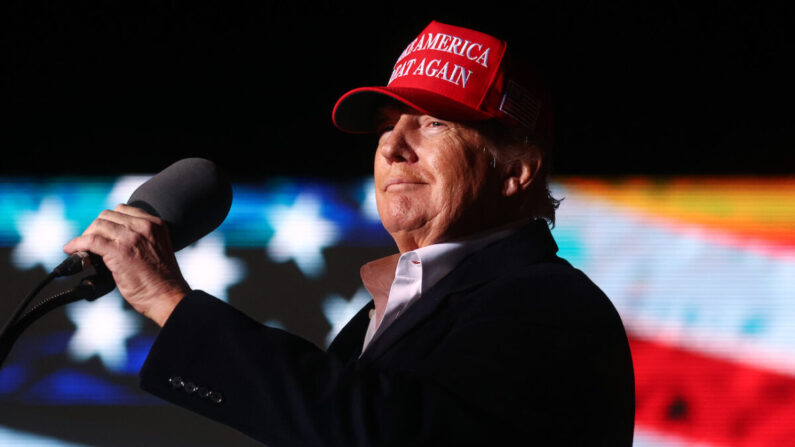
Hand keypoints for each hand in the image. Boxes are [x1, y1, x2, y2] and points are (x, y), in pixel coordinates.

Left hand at [63, 204, 190, 325]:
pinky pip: (90, 241)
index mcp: (155, 224)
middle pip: (107, 215)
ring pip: (97, 225)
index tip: (101, 232)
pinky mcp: (118, 251)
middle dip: (95, 228)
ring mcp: (131, 237)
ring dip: (86, 236)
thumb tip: (111, 239)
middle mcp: (144, 226)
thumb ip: (139, 238)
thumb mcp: (157, 248)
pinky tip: (71, 250)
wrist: (167, 296)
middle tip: (90, 243)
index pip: (122, 210)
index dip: (108, 221)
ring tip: (82, 249)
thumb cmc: (162, 280)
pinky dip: (77, 243)